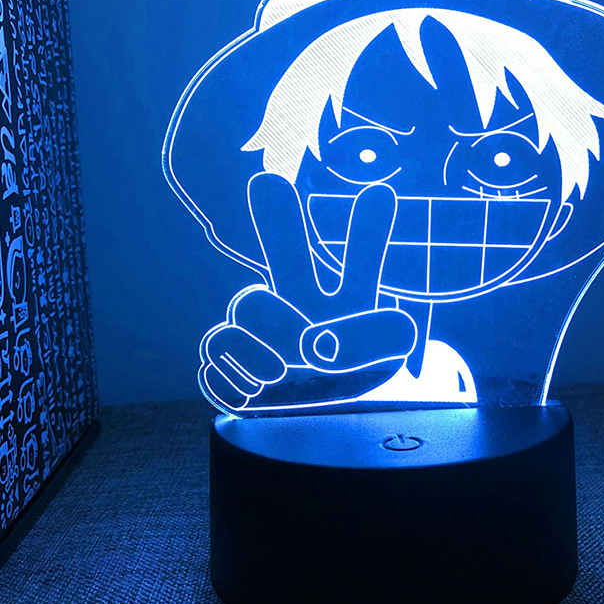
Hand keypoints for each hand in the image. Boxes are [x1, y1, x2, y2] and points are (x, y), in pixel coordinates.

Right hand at [200, 174, 416, 412]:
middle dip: (278, 218)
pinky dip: (237, 367)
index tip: (381, 194)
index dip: (367, 231)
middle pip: (285, 252)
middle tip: (268, 183)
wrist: (319, 421)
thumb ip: (373, 340)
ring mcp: (263, 331)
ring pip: (249, 305)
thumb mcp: (386, 359)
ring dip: (270, 333)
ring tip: (284, 366)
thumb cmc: (357, 375)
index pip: (359, 262)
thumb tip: (320, 341)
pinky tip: (259, 385)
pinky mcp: (233, 362)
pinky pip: (218, 347)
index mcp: (344, 299)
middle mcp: (300, 303)